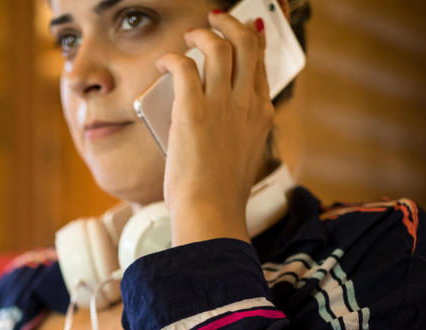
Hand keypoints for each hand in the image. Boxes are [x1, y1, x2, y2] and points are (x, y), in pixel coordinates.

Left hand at [156, 11, 273, 245]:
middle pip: (247, 45)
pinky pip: (183, 66)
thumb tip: (218, 124)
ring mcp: (222, 105)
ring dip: (202, 34)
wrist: (212, 213)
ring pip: (219, 47)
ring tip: (189, 36)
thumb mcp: (241, 158)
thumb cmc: (220, 196)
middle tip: (216, 20)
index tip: (240, 35)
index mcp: (261, 115)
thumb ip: (236, 135)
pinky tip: (164, 63)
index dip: (250, 43)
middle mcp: (247, 104)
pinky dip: (172, 58)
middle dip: (232, 25)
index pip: (260, 66)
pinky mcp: (193, 110)